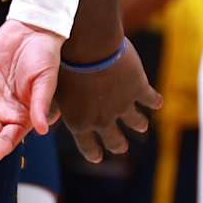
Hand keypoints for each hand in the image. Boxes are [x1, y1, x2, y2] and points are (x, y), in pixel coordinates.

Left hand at [53, 40, 161, 163]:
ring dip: (139, 124)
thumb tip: (46, 122)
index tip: (98, 157)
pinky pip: (151, 100)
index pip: (88, 147)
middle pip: (115, 141)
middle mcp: (103, 119)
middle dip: (118, 145)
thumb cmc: (66, 64)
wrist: (89, 45)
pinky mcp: (139, 88)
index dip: (93, 153)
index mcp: (80, 122)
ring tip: (142, 125)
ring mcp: (123, 105)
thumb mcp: (55, 89)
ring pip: (137, 123)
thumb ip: (52, 108)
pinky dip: (154, 101)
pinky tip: (156, 102)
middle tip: (122, 146)